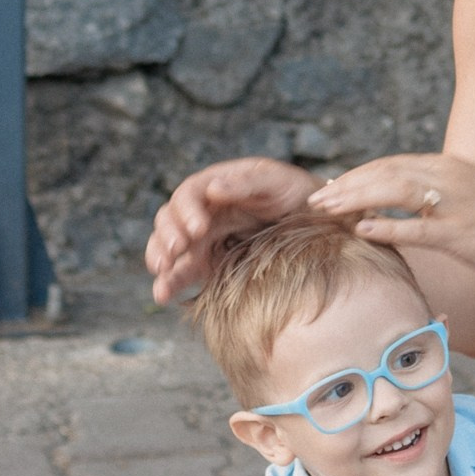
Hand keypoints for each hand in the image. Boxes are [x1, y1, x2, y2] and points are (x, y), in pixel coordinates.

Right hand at [145, 159, 317, 304]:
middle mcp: (202, 212)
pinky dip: (170, 283)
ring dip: (160, 259)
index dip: (186, 211)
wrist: (314, 220)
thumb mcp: (275, 180)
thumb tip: (213, 189)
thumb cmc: (293, 192)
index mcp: (214, 186)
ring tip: (161, 273)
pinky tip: (162, 295)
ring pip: (170, 247)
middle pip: (170, 220)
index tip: (198, 228)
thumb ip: (246, 182)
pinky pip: (184, 272)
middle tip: (176, 250)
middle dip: (167, 235)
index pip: (188, 195)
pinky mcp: (209, 264)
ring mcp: (204, 239)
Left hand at [308, 153, 474, 282]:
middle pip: (384, 173)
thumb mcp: (462, 193)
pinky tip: (363, 229)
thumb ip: (427, 193)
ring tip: (327, 211)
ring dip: (356, 199)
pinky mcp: (461, 232)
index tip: (329, 190)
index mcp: (443, 167)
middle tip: (314, 202)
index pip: (389, 165)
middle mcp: (445, 177)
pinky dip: (388, 226)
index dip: (355, 176)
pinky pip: (418, 227)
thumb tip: (389, 202)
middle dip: (346, 187)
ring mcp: (453, 203)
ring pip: (395, 191)